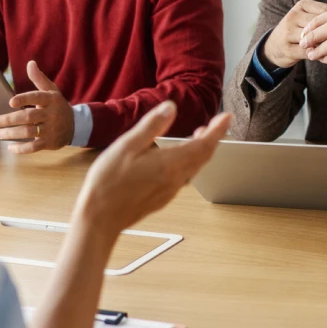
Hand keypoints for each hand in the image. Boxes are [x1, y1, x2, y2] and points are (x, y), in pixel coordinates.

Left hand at [0, 61, 74, 153]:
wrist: (75, 125)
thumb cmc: (57, 106)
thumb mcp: (52, 91)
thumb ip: (39, 78)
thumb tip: (30, 63)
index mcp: (51, 100)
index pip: (36, 98)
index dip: (24, 99)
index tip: (10, 102)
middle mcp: (52, 114)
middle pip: (29, 117)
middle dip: (10, 120)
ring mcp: (51, 129)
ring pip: (29, 132)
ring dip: (12, 134)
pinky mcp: (49, 143)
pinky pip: (34, 147)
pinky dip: (21, 149)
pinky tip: (10, 147)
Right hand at [76, 102, 231, 242]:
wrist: (99, 219)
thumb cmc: (108, 183)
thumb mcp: (127, 146)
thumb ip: (152, 126)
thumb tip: (171, 107)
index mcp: (170, 164)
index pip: (204, 144)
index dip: (218, 129)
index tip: (227, 117)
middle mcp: (175, 179)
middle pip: (204, 157)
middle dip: (213, 138)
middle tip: (216, 123)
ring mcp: (169, 190)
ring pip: (195, 168)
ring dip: (202, 150)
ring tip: (200, 135)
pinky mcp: (162, 198)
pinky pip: (184, 177)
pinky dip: (190, 162)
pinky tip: (178, 157)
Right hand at [261, 0, 326, 68]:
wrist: (273, 47)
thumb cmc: (298, 30)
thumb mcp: (308, 18)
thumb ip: (325, 18)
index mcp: (302, 5)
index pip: (326, 11)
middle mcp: (293, 16)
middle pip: (320, 24)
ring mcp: (288, 33)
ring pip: (314, 38)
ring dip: (326, 45)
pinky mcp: (287, 49)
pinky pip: (308, 52)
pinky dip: (319, 55)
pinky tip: (325, 56)